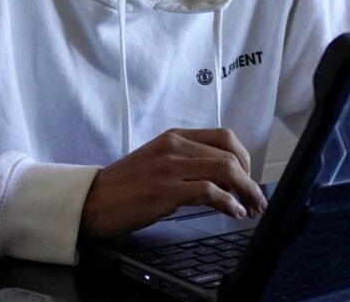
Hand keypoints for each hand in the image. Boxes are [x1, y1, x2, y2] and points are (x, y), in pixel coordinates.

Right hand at [79, 128, 267, 239]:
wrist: (92, 200)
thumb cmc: (125, 185)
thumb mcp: (158, 162)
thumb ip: (187, 162)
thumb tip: (222, 178)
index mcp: (174, 136)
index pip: (224, 137)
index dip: (245, 158)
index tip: (250, 178)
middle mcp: (175, 146)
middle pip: (230, 154)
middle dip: (250, 179)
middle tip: (256, 199)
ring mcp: (170, 167)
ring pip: (225, 170)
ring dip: (246, 192)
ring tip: (251, 208)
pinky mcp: (165, 190)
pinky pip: (209, 192)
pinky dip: (228, 204)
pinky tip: (233, 213)